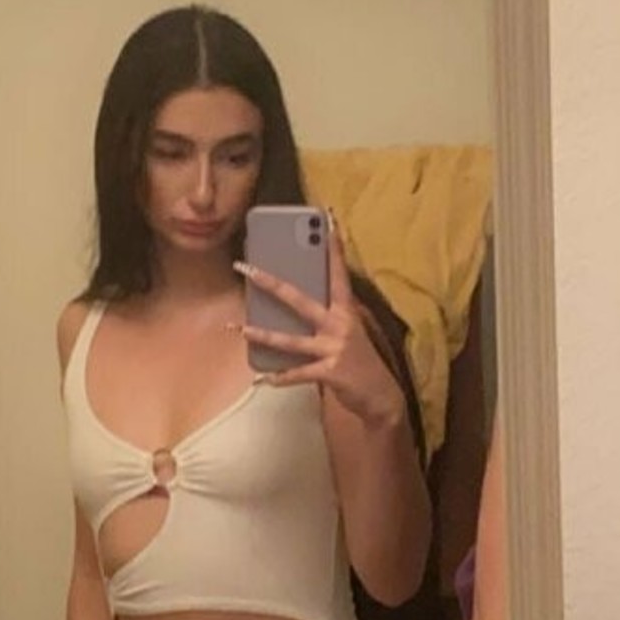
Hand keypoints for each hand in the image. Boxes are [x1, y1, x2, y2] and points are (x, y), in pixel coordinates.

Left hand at [237, 225, 405, 426]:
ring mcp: (334, 348)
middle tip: (246, 268)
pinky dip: (279, 378)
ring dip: (262, 335)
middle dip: (270, 283)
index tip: (329, 223)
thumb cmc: (359, 360)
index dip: (334, 249)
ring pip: (291, 340)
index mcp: (346, 311)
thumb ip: (328, 316)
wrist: (380, 396)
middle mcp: (340, 325)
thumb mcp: (348, 332)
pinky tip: (262, 379)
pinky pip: (297, 373)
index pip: (338, 274)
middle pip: (299, 299)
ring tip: (239, 329)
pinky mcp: (330, 372)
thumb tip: (294, 304)